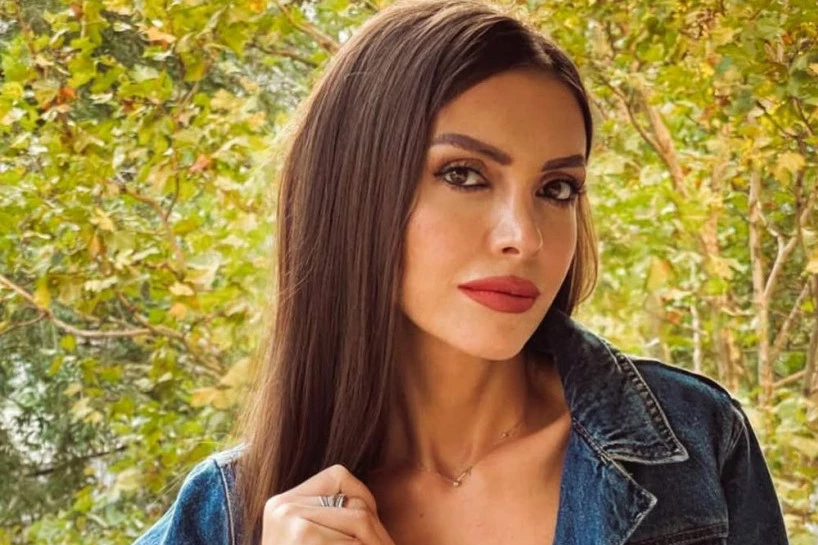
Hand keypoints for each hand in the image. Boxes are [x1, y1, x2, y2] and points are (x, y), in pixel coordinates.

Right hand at [262, 464, 395, 544]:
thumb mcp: (308, 537)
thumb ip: (328, 519)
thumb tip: (368, 508)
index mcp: (282, 503)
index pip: (338, 476)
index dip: (362, 497)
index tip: (368, 528)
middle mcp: (282, 506)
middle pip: (353, 503)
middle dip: (376, 530)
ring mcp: (290, 520)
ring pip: (360, 518)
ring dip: (377, 542)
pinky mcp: (303, 534)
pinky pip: (353, 539)